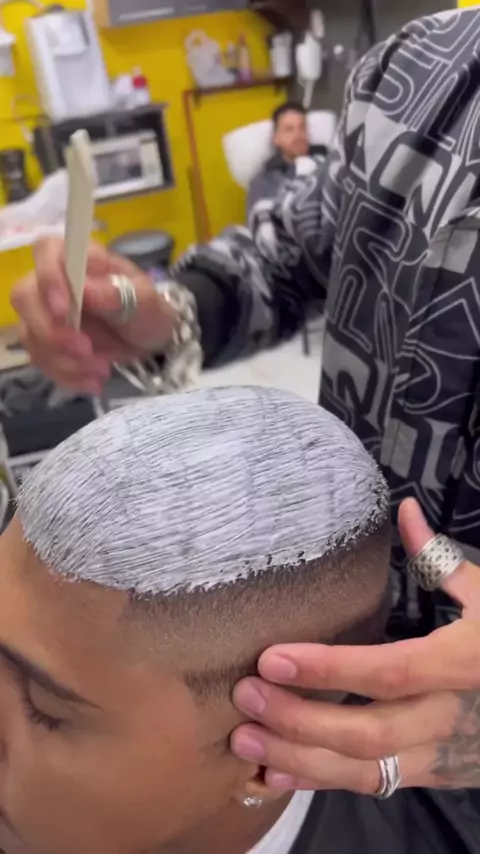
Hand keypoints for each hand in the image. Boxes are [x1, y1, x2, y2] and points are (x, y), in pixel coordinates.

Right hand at [11, 238, 176, 394]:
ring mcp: (44, 313)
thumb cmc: (146, 309)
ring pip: (31, 335)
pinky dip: (67, 375)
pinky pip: (42, 360)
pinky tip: (93, 382)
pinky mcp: (45, 342)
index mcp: (77, 258)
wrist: (148, 338)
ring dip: (64, 359)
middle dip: (51, 331)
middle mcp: (52, 281)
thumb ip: (118, 294)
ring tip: (102, 370)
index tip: (65, 310)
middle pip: (25, 297)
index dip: (49, 279)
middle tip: (86, 350)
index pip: (46, 252)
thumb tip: (86, 290)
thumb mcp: (145, 301)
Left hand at [231, 498, 479, 792]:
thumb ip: (442, 559)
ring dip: (300, 758)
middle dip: (300, 719)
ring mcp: (440, 755)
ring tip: (243, 741)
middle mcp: (447, 717)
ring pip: (365, 770)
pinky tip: (277, 771)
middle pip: (367, 731)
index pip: (388, 671)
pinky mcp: (433, 775)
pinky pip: (373, 786)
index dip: (330, 668)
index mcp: (461, 664)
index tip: (273, 657)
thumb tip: (405, 510)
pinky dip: (322, 782)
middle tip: (245, 697)